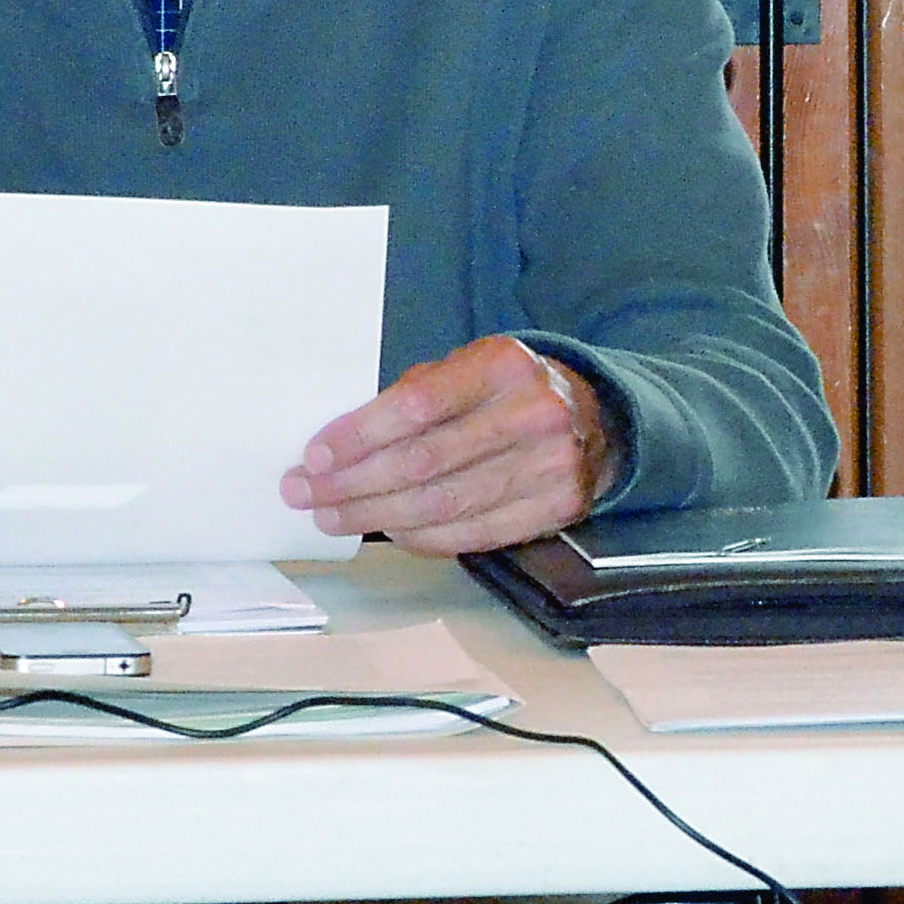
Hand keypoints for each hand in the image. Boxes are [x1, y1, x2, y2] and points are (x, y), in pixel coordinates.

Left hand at [283, 336, 615, 555]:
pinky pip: (471, 535)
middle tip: (305, 493)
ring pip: (443, 506)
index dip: (359, 435)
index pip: (417, 405)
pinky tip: (388, 530)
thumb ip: (415, 395)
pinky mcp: (557, 507)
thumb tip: (339, 446)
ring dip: (376, 516)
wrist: (598, 416)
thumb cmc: (509, 390)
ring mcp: (550, 464)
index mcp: (503, 364)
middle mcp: (533, 412)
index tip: (315, 456)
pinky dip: (420, 539)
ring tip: (333, 515)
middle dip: (353, 484)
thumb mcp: (468, 368)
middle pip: (424, 463)